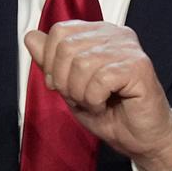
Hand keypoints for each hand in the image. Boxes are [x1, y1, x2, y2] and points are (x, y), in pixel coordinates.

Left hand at [24, 21, 171, 170]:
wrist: (141, 139)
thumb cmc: (108, 112)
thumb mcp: (68, 86)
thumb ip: (50, 61)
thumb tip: (30, 36)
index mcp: (97, 32)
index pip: (59, 31)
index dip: (51, 63)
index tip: (62, 86)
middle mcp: (115, 33)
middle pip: (66, 46)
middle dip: (65, 81)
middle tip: (81, 98)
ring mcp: (129, 47)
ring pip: (81, 64)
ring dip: (81, 94)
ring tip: (95, 102)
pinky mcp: (139, 66)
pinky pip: (100, 79)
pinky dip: (95, 100)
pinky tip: (106, 105)